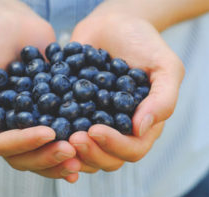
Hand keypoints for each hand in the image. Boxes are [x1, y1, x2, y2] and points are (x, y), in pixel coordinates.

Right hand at [0, 4, 79, 182]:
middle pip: (25, 155)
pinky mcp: (48, 111)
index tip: (48, 133)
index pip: (1, 144)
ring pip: (43, 150)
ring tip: (82, 154)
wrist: (10, 22)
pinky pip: (61, 130)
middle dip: (47, 156)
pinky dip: (73, 138)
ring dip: (62, 156)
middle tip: (71, 150)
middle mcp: (7, 128)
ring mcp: (29, 121)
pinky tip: (91, 141)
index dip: (24, 143)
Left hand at [69, 2, 184, 172]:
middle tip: (73, 138)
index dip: (114, 146)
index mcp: (143, 125)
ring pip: (84, 152)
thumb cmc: (143, 44)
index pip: (132, 149)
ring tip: (57, 136)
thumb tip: (140, 129)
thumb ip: (163, 99)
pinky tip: (44, 127)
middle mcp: (118, 130)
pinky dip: (54, 134)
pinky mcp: (74, 113)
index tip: (94, 130)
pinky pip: (65, 130)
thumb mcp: (165, 67)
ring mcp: (95, 123)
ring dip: (71, 150)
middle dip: (90, 152)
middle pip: (106, 158)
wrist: (113, 25)